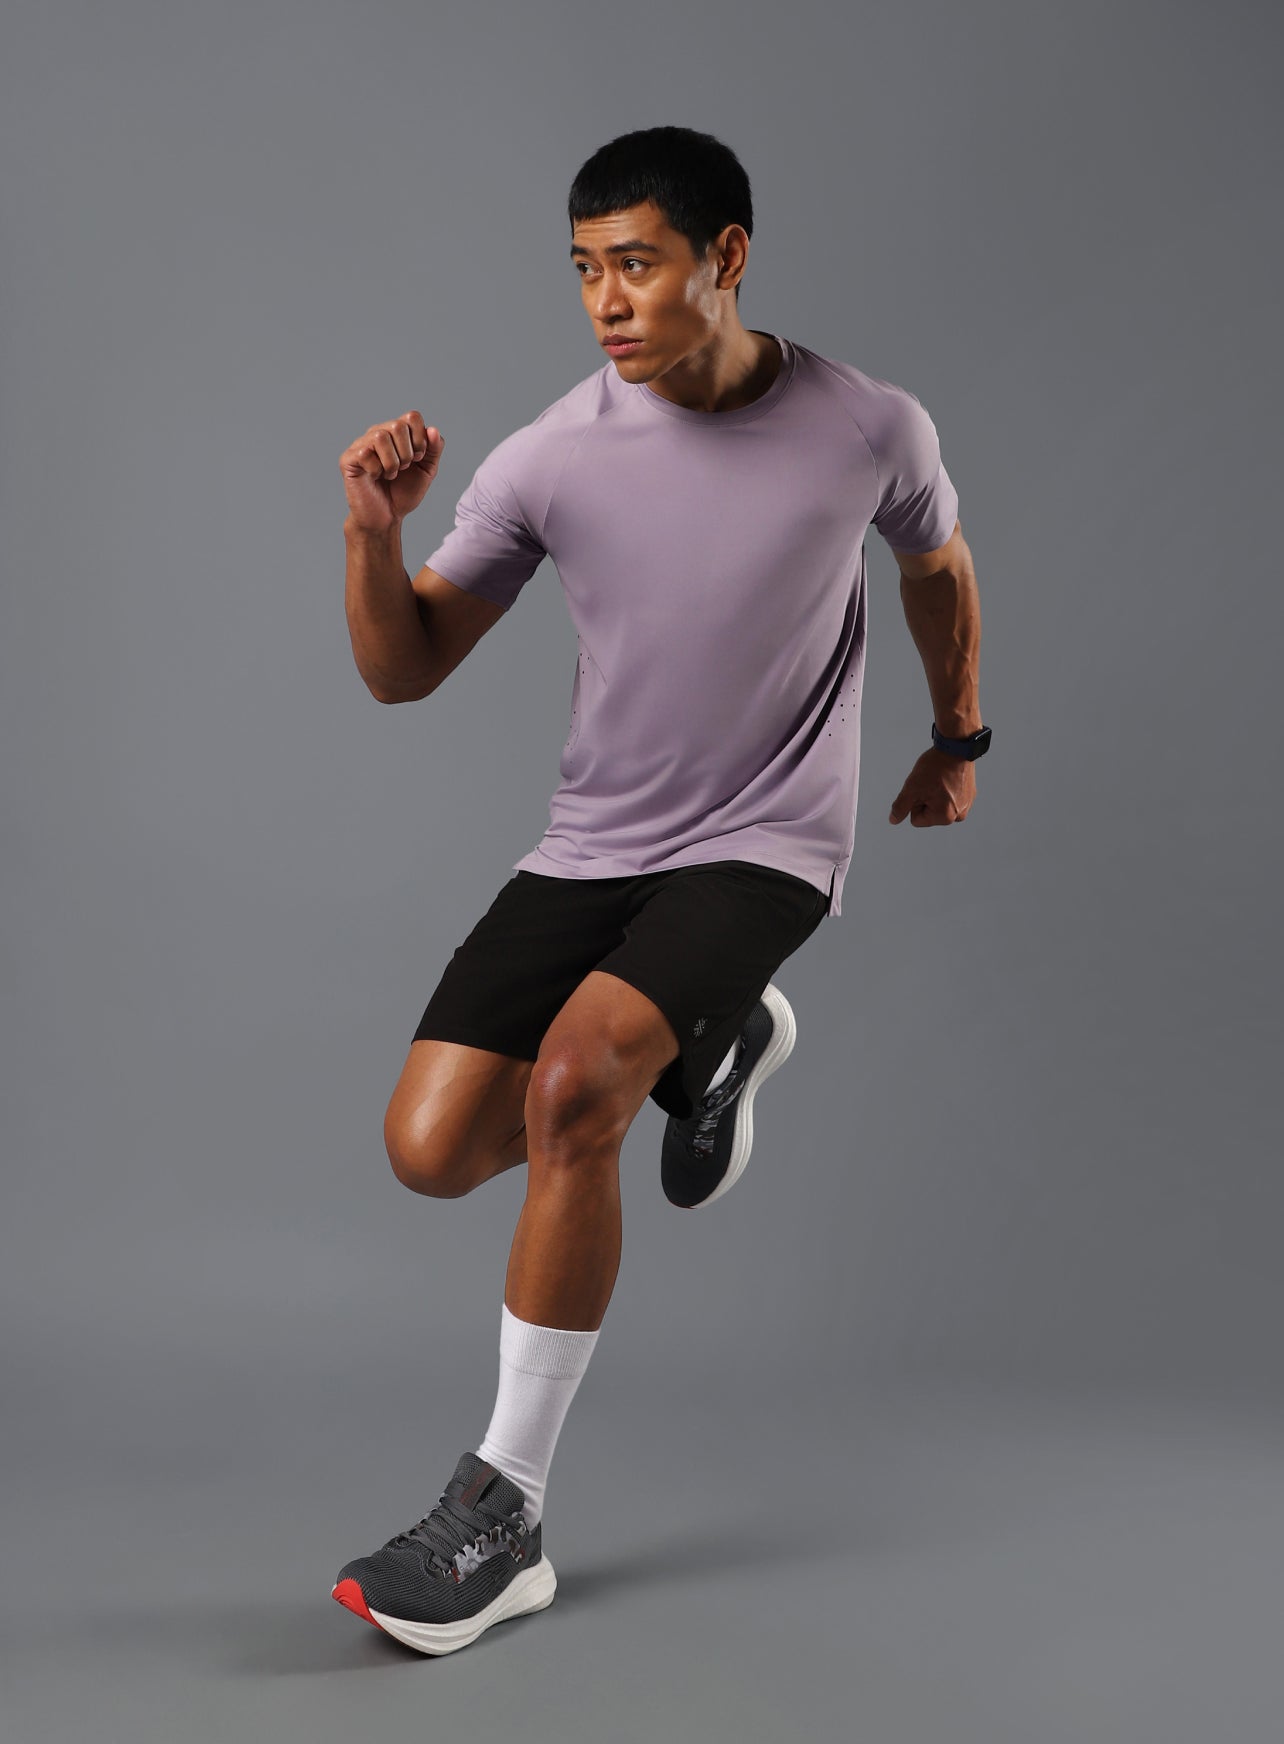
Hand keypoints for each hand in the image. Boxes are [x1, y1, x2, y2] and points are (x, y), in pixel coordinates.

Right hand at [339, 412, 444, 532]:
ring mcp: (361, 444)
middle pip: (398, 425)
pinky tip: (375, 477)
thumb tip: (432, 429)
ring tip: (390, 474)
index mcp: (396, 433)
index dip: (420, 439)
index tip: (418, 458)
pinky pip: (365, 453)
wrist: (387, 517)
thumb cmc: (403, 493)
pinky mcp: (348, 459)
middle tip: (403, 469)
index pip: (412, 417)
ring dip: (392, 462)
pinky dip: (377, 469)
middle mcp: (378, 433)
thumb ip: (434, 450)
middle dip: (407, 453)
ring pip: (381, 436)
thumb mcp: (426, 471)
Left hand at [888, 747, 975, 825]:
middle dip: (925, 798)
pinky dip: (946, 788)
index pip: (917, 819)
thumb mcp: (911, 788)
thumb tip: (894, 819)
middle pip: (929, 813)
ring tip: (939, 779)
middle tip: (930, 782)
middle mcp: (959, 815)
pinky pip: (950, 796)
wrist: (955, 747)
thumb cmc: (935, 767)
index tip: (922, 788)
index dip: (914, 802)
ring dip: (935, 793)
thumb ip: (900, 807)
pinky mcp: (970, 794)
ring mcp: (966, 804)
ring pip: (939, 804)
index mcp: (945, 817)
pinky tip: (947, 776)